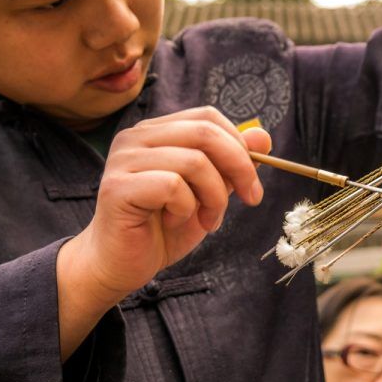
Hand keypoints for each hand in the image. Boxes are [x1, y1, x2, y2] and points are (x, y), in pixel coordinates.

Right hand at [56, 106, 270, 358]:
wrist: (119, 265)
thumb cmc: (162, 228)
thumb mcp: (208, 194)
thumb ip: (230, 165)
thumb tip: (262, 136)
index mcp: (157, 132)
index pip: (207, 117)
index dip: (239, 145)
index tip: (252, 183)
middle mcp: (137, 137)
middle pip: (205, 132)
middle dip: (239, 167)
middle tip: (250, 198)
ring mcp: (124, 159)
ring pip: (194, 161)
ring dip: (214, 197)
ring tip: (207, 220)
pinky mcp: (118, 187)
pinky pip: (173, 186)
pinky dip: (186, 209)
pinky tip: (175, 222)